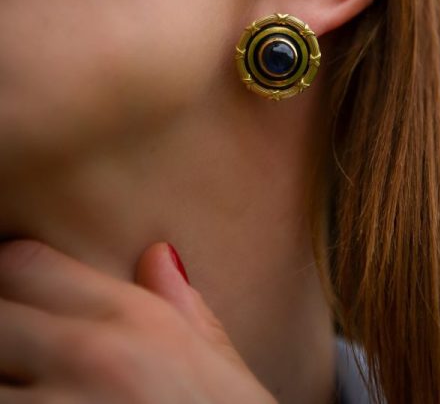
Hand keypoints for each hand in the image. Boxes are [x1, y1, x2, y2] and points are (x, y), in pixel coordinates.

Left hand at [0, 240, 277, 402]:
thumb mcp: (219, 365)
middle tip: (18, 350)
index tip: (16, 295)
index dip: (8, 276)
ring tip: (23, 384)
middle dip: (0, 328)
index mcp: (132, 317)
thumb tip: (159, 253)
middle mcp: (87, 352)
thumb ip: (185, 306)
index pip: (25, 263)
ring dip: (1, 381)